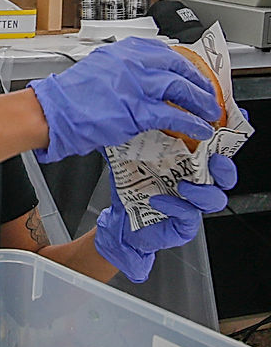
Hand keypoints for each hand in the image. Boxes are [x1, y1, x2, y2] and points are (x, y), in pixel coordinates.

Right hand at [28, 37, 220, 162]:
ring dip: (199, 101)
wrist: (52, 112)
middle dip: (197, 81)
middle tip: (206, 92)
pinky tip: (198, 128)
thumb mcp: (96, 68)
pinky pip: (173, 114)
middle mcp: (131, 63)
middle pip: (177, 67)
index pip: (162, 51)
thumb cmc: (68, 96)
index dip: (182, 63)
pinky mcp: (137, 110)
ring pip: (180, 88)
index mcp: (121, 52)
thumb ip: (121, 69)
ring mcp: (135, 86)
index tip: (190, 72)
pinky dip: (190, 122)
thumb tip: (141, 80)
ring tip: (208, 111)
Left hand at [95, 153, 236, 282]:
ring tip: (182, 186)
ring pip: (215, 200)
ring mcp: (193, 207)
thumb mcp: (135, 161)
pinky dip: (175, 206)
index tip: (214, 139)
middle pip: (225, 180)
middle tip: (213, 161)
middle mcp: (195, 188)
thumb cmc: (131, 189)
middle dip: (224, 171)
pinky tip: (157, 200)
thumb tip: (139, 121)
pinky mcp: (185, 226)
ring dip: (201, 191)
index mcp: (188, 169)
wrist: (120, 220)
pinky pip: (189, 215)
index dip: (222, 150)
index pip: (215, 158)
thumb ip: (142, 143)